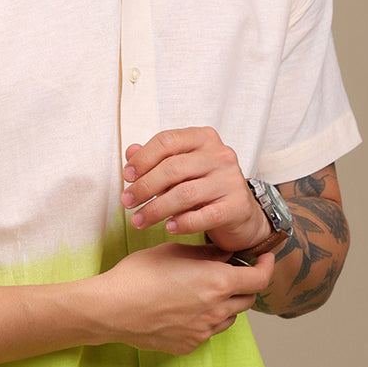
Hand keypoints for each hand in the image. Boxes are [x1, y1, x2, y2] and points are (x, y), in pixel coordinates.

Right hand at [99, 242, 274, 354]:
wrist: (111, 309)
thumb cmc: (138, 275)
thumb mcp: (174, 252)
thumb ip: (206, 254)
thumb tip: (224, 254)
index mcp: (218, 282)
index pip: (259, 278)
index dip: (266, 267)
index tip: (262, 259)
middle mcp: (217, 309)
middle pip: (248, 299)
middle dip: (243, 284)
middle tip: (227, 272)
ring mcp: (204, 331)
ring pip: (229, 317)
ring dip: (225, 303)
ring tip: (202, 290)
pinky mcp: (189, 344)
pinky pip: (208, 331)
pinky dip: (205, 319)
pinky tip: (183, 308)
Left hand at [120, 127, 271, 254]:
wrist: (240, 214)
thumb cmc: (205, 188)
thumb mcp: (180, 170)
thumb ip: (156, 159)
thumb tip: (130, 151)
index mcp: (204, 138)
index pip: (167, 140)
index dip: (142, 158)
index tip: (127, 176)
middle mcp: (220, 155)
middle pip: (173, 168)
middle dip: (144, 187)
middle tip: (127, 202)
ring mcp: (231, 180)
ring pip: (185, 194)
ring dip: (156, 209)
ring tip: (138, 221)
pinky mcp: (237, 206)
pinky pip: (204, 216)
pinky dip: (182, 223)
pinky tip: (168, 227)